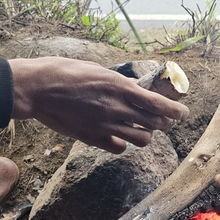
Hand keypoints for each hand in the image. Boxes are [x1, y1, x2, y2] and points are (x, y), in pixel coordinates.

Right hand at [9, 57, 188, 153]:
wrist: (36, 89)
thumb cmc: (64, 72)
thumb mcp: (98, 70)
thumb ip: (119, 84)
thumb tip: (135, 90)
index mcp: (119, 86)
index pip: (159, 104)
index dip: (176, 111)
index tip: (183, 113)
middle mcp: (116, 108)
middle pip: (155, 124)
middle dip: (165, 122)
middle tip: (165, 120)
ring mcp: (105, 126)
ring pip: (142, 139)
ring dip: (146, 134)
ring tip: (141, 128)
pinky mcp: (92, 138)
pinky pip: (119, 148)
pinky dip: (123, 144)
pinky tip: (118, 135)